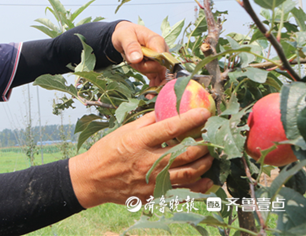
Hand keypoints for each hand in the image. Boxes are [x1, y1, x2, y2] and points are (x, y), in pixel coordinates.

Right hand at [69, 108, 213, 207]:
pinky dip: (198, 186)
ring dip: (205, 163)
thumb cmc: (106, 151)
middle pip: (186, 152)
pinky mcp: (153, 195)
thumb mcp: (123, 131)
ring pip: (189, 173)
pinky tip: (206, 179)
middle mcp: (147, 161)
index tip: (206, 113)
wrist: (92, 179)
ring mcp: (151, 181)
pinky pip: (182, 191)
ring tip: (210, 156)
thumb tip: (166, 110)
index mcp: (138, 142)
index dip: (191, 120)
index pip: (171, 128)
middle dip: (205, 144)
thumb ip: (146, 122)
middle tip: (212, 137)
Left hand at [111, 21, 166, 87]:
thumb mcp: (124, 36)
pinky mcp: (156, 67)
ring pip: (160, 75)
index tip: (137, 62)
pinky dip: (154, 87)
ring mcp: (160, 60)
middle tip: (131, 61)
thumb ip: (130, 46)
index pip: (161, 56)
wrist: (125, 36)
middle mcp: (162, 51)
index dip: (151, 63)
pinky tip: (150, 95)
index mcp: (156, 41)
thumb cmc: (125, 33)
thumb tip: (137, 58)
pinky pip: (159, 79)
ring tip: (140, 78)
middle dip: (144, 69)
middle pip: (160, 68)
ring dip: (147, 76)